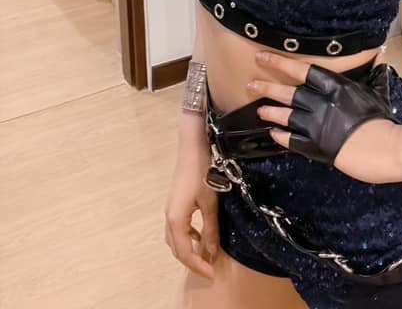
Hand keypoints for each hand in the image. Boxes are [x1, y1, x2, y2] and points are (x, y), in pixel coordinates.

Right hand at [164, 145, 219, 280]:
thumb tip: (212, 251)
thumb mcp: (210, 202)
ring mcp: (169, 210)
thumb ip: (211, 228)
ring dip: (188, 250)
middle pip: (177, 249)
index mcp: (176, 220)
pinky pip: (177, 228)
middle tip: (209, 268)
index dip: (198, 266)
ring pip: (175, 239)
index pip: (185, 253)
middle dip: (192, 261)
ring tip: (205, 255)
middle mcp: (169, 218)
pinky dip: (187, 237)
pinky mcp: (174, 203)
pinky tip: (200, 234)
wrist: (192, 148)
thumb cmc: (202, 173)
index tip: (212, 274)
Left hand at [248, 51, 401, 182]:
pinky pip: (291, 140)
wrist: (380, 148)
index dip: (279, 62)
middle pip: (287, 93)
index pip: (301, 70)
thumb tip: (380, 57)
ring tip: (259, 109)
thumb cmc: (380, 118)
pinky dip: (280, 136)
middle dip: (267, 88)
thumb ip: (375, 75)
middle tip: (251, 85)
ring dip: (270, 111)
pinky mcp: (314, 147)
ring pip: (286, 116)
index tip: (262, 57)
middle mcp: (320, 104)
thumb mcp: (377, 91)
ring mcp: (315, 126)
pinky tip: (272, 133)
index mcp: (334, 87)